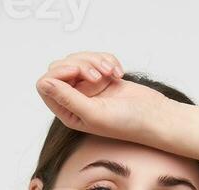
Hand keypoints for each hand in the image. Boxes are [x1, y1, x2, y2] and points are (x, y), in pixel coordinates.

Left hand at [35, 51, 164, 141]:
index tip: (77, 72)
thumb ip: (67, 98)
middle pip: (61, 68)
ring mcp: (88, 87)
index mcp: (67, 112)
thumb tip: (44, 83)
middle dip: (81, 65)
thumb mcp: (93, 113)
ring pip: (78, 59)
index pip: (46, 85)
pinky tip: (118, 74)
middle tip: (100, 75)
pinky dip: (107, 60)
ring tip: (112, 74)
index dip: (58, 73)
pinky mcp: (102, 77)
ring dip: (96, 61)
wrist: (154, 116)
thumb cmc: (127, 123)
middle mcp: (74, 99)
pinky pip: (96, 58)